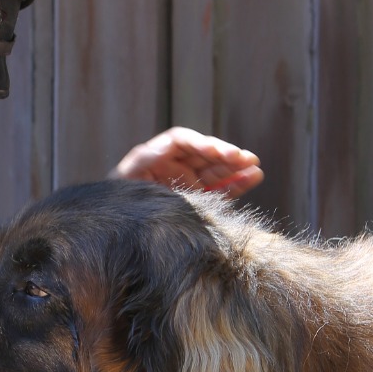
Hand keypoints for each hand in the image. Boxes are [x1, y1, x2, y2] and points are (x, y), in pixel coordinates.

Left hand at [110, 127, 262, 197]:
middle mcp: (174, 165)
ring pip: (215, 169)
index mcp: (155, 156)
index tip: (215, 151)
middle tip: (243, 157)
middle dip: (223, 154)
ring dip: (235, 166)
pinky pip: (220, 188)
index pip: (181, 142)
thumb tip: (162, 157)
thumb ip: (145, 171)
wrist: (117, 229)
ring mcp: (188, 180)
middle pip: (203, 153)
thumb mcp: (127, 184)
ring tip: (254, 166)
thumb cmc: (118, 203)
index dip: (200, 144)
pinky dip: (236, 183)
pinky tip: (253, 176)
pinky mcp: (199, 198)